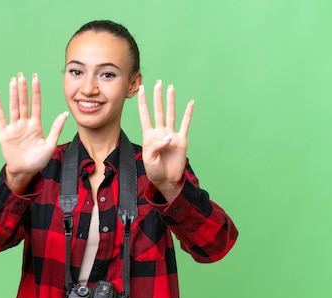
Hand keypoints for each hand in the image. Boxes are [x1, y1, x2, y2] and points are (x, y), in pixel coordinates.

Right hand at [0, 73, 68, 192]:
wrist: (25, 171)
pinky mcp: (5, 134)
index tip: (35, 78)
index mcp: (36, 125)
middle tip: (22, 75)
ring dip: (13, 94)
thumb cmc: (38, 160)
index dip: (35, 91)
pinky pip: (1, 118)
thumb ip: (56, 128)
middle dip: (23, 89)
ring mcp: (14, 128)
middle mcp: (24, 123)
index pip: (36, 104)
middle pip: (24, 103)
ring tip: (13, 81)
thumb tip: (65, 113)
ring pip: (13, 107)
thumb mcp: (50, 144)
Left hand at [138, 80, 194, 200]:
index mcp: (149, 136)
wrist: (167, 180)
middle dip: (157, 97)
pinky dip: (188, 114)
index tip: (141, 89)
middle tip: (157, 82)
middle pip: (158, 110)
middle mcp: (160, 132)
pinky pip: (185, 124)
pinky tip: (190, 103)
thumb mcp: (149, 159)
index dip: (143, 102)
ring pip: (171, 114)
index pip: (145, 115)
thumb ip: (156, 146)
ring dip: (171, 101)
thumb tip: (169, 136)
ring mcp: (171, 134)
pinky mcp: (181, 139)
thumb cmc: (154, 171)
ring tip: (170, 88)